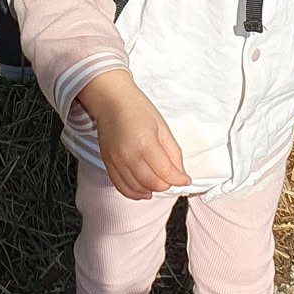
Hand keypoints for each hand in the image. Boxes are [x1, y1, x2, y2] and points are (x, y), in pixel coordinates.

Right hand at [76, 70, 188, 200]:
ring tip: (159, 184)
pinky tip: (144, 191)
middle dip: (166, 185)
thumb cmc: (137, 108)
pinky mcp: (107, 163)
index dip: (179, 179)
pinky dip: (134, 193)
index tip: (185, 180)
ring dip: (151, 191)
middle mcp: (128, 154)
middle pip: (152, 183)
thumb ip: (173, 152)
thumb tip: (180, 174)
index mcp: (145, 142)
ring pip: (137, 188)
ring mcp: (116, 161)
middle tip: (173, 179)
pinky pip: (120, 186)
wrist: (111, 100)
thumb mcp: (162, 126)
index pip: (165, 172)